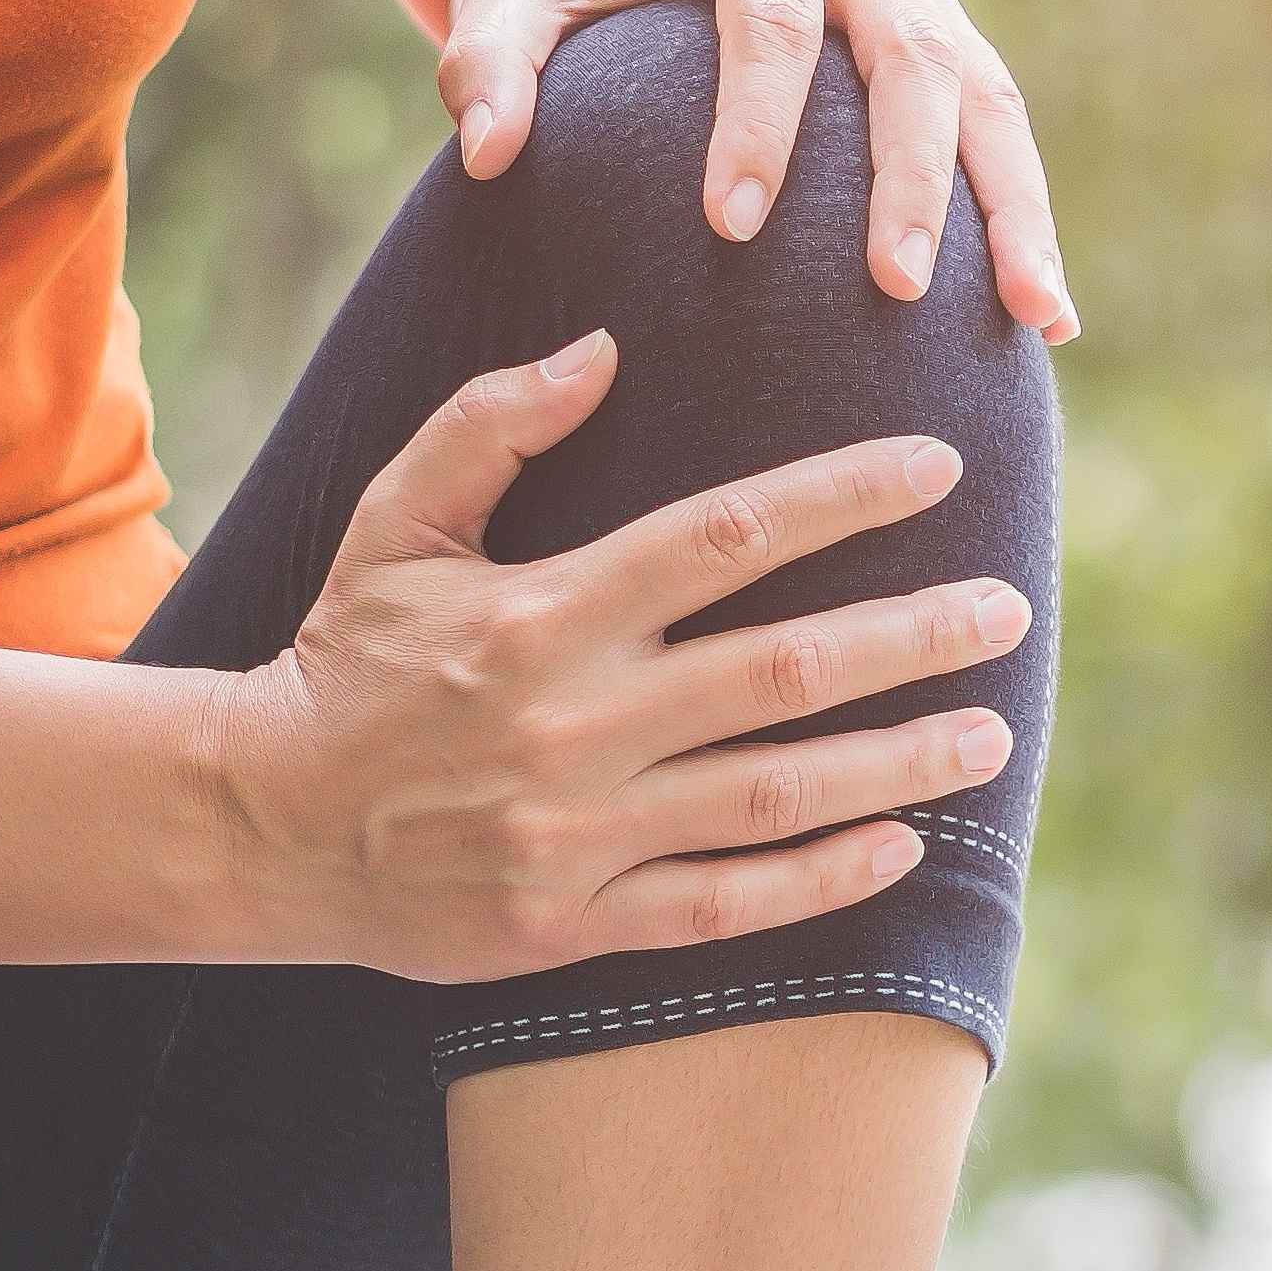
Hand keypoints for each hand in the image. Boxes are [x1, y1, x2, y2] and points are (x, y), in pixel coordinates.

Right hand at [220, 329, 1029, 980]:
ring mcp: (578, 829)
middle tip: (1009, 609)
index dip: (844, 498)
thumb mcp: (395, 520)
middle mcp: (574, 719)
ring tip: (990, 733)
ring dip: (896, 763)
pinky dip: (819, 879)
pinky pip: (724, 904)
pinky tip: (902, 846)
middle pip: (783, 669)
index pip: (726, 536)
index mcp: (544, 611)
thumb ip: (492, 425)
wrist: (262, 824)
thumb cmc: (348, 658)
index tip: (937, 469)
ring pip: (774, 793)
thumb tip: (604, 350)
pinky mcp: (572, 920)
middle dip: (912, 637)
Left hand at [438, 0, 1076, 342]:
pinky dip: (1027, 224)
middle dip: (908, 175)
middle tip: (893, 287)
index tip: (732, 228)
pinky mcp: (952, 48)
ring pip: (985, 95)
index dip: (760, 121)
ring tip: (1028, 317)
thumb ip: (488, 55)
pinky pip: (1004, 135)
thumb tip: (487, 153)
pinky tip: (1047, 322)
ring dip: (1009, 208)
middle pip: (908, 54)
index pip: (773, 17)